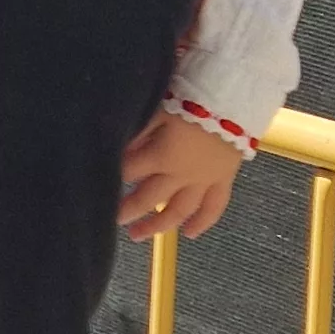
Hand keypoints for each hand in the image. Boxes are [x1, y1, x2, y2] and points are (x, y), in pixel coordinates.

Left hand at [119, 111, 243, 241]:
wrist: (236, 98)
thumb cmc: (194, 99)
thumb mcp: (158, 109)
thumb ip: (138, 132)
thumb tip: (119, 151)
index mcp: (160, 155)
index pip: (129, 173)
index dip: (112, 179)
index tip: (99, 185)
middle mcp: (180, 175)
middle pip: (148, 198)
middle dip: (127, 210)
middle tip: (112, 220)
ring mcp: (203, 181)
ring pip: (178, 211)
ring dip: (157, 225)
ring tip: (137, 235)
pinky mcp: (224, 179)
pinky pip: (214, 207)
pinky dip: (202, 222)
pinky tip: (189, 234)